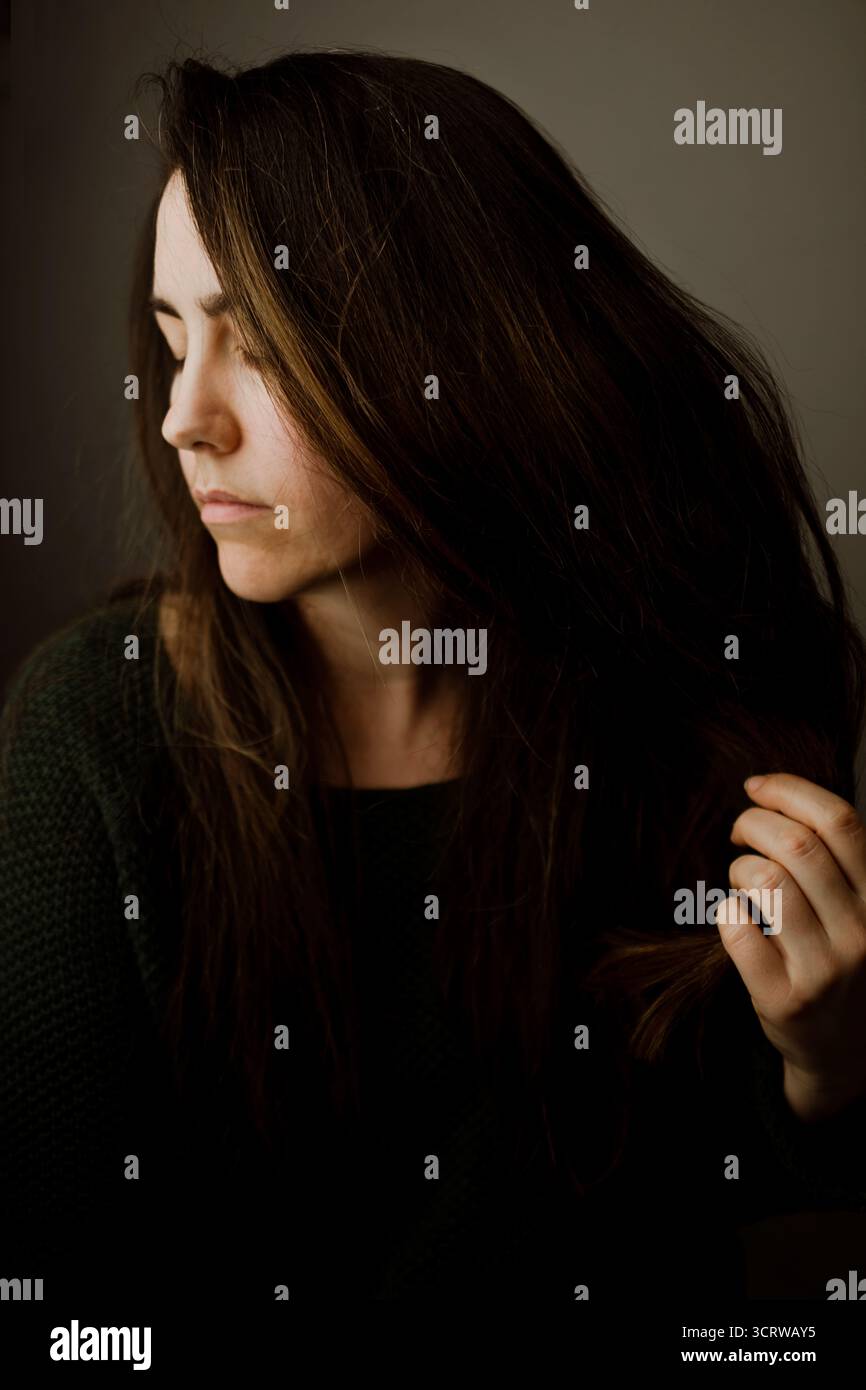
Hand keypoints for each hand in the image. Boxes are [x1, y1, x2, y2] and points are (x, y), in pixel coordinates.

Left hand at [715, 773, 865, 1122]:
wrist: (844, 1053)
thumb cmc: (843, 961)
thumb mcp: (860, 908)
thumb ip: (837, 861)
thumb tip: (774, 795)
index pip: (840, 822)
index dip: (789, 791)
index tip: (756, 787)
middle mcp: (863, 931)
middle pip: (796, 845)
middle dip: (753, 823)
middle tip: (740, 834)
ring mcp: (825, 969)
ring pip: (766, 881)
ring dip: (739, 868)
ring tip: (742, 881)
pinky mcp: (784, 999)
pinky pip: (737, 928)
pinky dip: (726, 911)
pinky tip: (736, 918)